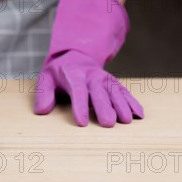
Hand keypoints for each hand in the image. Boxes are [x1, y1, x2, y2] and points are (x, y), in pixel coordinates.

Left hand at [34, 0, 143, 126]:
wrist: (75, 57)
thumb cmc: (58, 73)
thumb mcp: (45, 78)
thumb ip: (43, 94)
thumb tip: (42, 111)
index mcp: (73, 75)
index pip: (77, 90)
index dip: (80, 106)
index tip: (82, 122)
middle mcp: (92, 76)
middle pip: (99, 92)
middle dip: (104, 107)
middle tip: (108, 124)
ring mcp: (104, 79)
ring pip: (114, 92)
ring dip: (122, 105)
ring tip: (127, 121)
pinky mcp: (113, 83)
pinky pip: (124, 92)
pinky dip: (132, 102)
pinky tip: (139, 115)